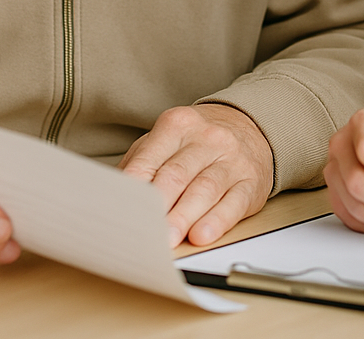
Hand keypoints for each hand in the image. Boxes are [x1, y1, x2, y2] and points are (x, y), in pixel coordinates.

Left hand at [118, 103, 273, 247]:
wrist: (249, 126)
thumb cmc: (198, 141)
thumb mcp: (166, 139)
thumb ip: (140, 164)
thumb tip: (112, 195)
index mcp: (177, 125)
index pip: (149, 160)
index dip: (134, 189)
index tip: (122, 211)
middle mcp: (207, 138)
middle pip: (176, 175)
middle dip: (159, 206)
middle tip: (145, 231)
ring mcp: (231, 159)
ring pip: (204, 189)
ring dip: (184, 217)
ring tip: (168, 239)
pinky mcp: (251, 181)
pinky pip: (234, 202)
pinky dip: (217, 221)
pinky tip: (203, 234)